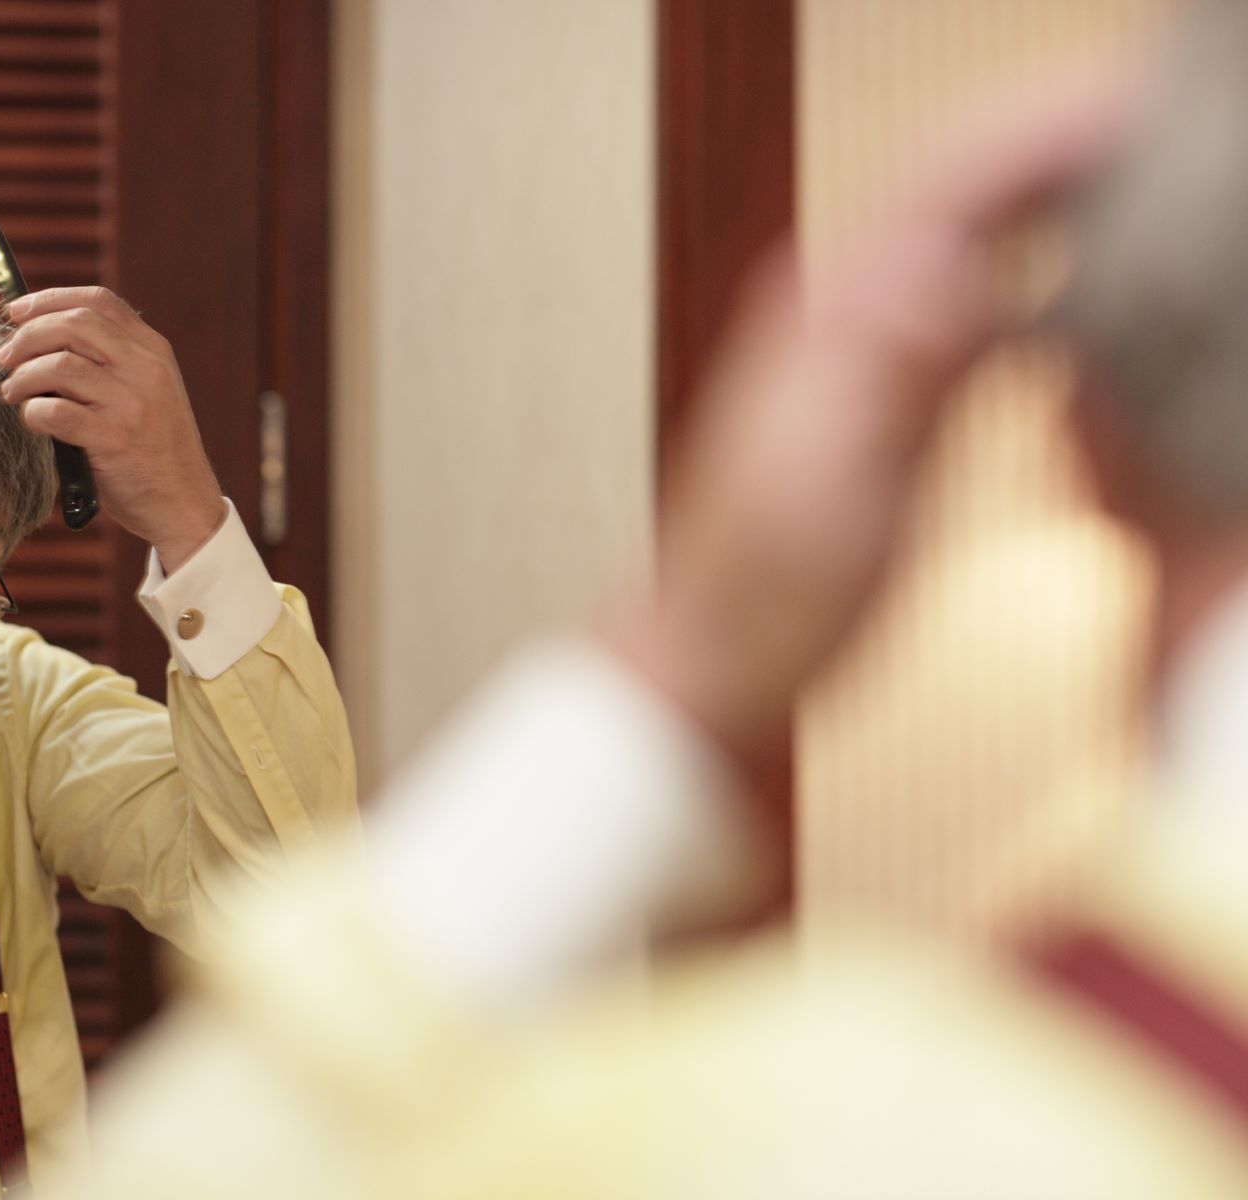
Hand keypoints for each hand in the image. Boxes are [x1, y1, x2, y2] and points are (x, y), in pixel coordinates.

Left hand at [0, 287, 226, 571]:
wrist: (184, 503)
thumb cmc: (155, 450)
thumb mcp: (149, 391)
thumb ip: (114, 362)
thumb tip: (45, 337)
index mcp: (153, 351)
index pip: (98, 301)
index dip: (49, 299)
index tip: (17, 311)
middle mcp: (145, 369)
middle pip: (74, 324)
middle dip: (27, 335)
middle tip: (5, 357)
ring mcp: (131, 403)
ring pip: (59, 365)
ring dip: (23, 376)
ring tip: (13, 392)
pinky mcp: (114, 439)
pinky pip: (55, 412)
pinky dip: (32, 413)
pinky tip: (31, 420)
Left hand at [609, 67, 1135, 771]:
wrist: (725, 655)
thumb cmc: (761, 590)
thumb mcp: (827, 480)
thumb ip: (886, 366)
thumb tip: (942, 266)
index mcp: (826, 316)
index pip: (944, 185)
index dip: (1037, 143)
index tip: (1119, 129)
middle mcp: (845, 315)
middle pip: (969, 197)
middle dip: (1061, 166)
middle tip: (1153, 164)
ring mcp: (871, 351)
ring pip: (982, 246)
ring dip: (1058, 217)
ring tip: (1142, 208)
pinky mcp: (898, 397)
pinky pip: (984, 313)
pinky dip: (1044, 292)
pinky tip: (1093, 303)